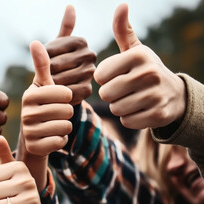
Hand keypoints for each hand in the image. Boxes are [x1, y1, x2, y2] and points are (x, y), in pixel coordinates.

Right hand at [22, 41, 72, 156]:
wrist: (32, 135)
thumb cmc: (42, 105)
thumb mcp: (43, 85)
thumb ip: (42, 64)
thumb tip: (35, 42)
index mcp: (29, 95)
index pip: (65, 93)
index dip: (67, 97)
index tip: (58, 99)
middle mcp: (26, 113)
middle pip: (67, 111)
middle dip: (67, 113)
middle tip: (56, 114)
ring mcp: (29, 131)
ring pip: (66, 126)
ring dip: (65, 126)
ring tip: (53, 124)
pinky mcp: (35, 147)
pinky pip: (61, 141)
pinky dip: (60, 140)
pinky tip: (51, 137)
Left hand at [45, 5, 95, 105]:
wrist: (64, 90)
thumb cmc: (56, 66)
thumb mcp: (55, 48)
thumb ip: (62, 30)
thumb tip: (70, 6)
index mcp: (80, 41)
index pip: (48, 50)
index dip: (41, 59)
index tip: (45, 62)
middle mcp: (90, 54)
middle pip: (53, 65)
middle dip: (45, 73)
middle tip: (48, 77)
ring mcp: (90, 73)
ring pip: (57, 80)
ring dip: (49, 85)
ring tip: (52, 85)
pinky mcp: (88, 90)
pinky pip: (63, 93)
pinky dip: (57, 96)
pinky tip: (57, 94)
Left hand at [94, 3, 185, 128]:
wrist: (174, 94)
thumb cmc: (144, 70)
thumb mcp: (134, 50)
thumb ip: (123, 31)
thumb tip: (121, 5)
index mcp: (138, 56)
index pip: (100, 75)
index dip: (104, 79)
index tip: (115, 76)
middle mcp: (148, 73)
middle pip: (106, 94)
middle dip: (110, 95)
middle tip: (122, 90)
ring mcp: (155, 94)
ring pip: (116, 108)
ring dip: (119, 107)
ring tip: (131, 99)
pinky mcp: (158, 114)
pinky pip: (127, 121)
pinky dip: (129, 118)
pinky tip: (139, 110)